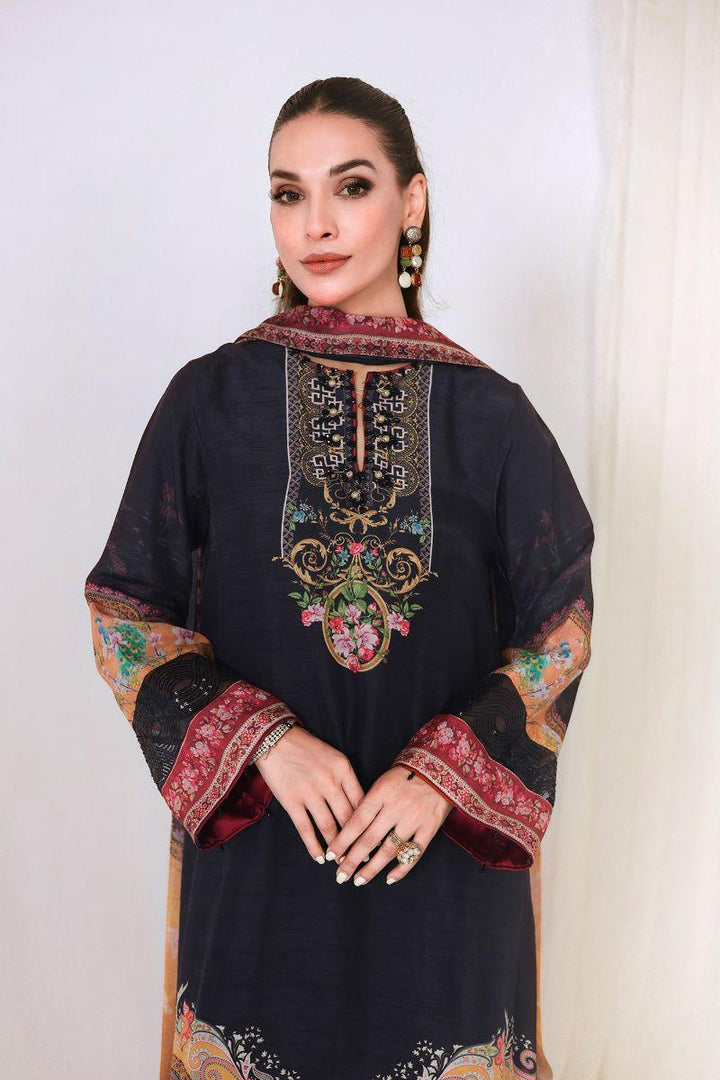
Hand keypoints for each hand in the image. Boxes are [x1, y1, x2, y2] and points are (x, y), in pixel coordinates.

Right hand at [255, 725, 366, 863]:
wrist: (275, 739)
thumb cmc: (308, 748)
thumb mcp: (334, 757)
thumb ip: (346, 780)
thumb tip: (358, 809)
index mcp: (343, 769)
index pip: (362, 802)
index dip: (369, 824)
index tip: (375, 839)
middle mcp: (329, 782)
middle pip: (348, 818)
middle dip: (357, 842)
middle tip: (363, 859)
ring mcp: (310, 792)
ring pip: (329, 827)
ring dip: (336, 849)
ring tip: (342, 863)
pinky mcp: (291, 801)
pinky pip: (306, 829)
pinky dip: (314, 846)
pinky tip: (319, 858)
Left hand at [323, 765, 453, 885]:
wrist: (441, 768)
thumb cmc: (406, 774)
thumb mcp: (383, 781)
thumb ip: (368, 803)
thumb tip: (350, 830)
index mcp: (381, 793)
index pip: (357, 821)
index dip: (343, 840)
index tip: (331, 855)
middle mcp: (395, 807)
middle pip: (369, 839)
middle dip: (352, 860)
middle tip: (340, 875)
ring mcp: (413, 819)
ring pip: (389, 850)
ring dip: (372, 868)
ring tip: (359, 880)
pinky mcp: (429, 828)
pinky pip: (414, 853)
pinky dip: (401, 869)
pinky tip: (389, 879)